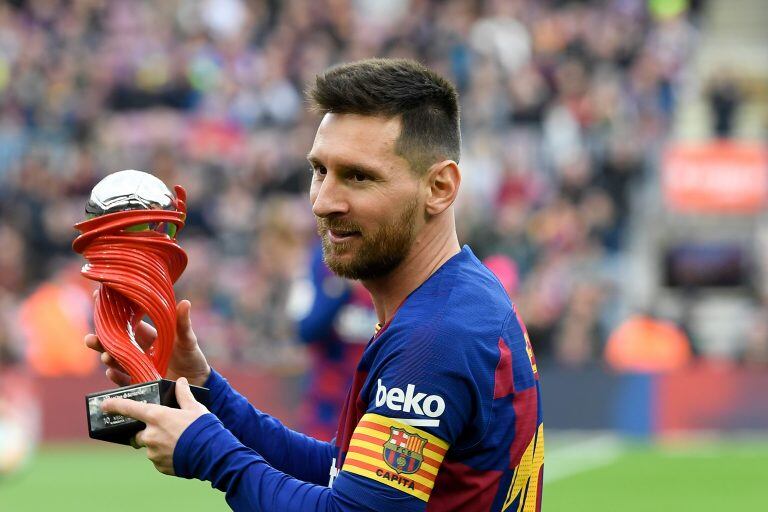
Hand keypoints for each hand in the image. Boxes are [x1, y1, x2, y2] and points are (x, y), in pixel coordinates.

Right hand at [85, 299, 210, 386]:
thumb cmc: (191, 356)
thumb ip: (183, 323)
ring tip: (105, 356)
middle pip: (115, 344)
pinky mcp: (140, 382)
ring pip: (117, 361)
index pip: (126, 323)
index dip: (112, 314)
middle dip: (101, 341)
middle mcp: (138, 350)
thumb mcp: (187, 339)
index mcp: (147, 336)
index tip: (98, 302)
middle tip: (90, 339)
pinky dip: (117, 377)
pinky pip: (125, 380)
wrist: (198, 381)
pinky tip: (111, 373)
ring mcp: (137, 367)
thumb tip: (185, 302)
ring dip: (108, 358)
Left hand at [101, 377, 208, 474]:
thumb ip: (184, 394)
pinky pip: (158, 459)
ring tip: (178, 441)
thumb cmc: (203, 427)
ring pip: (150, 446)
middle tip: (165, 429)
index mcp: (157, 416)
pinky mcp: (159, 466)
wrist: (211, 453)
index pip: (130, 409)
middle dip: (147, 431)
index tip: (103, 405)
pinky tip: (179, 451)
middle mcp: (151, 435)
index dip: (115, 405)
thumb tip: (180, 381)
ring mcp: (153, 452)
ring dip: (158, 443)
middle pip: (139, 432)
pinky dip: (165, 455)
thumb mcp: (195, 407)